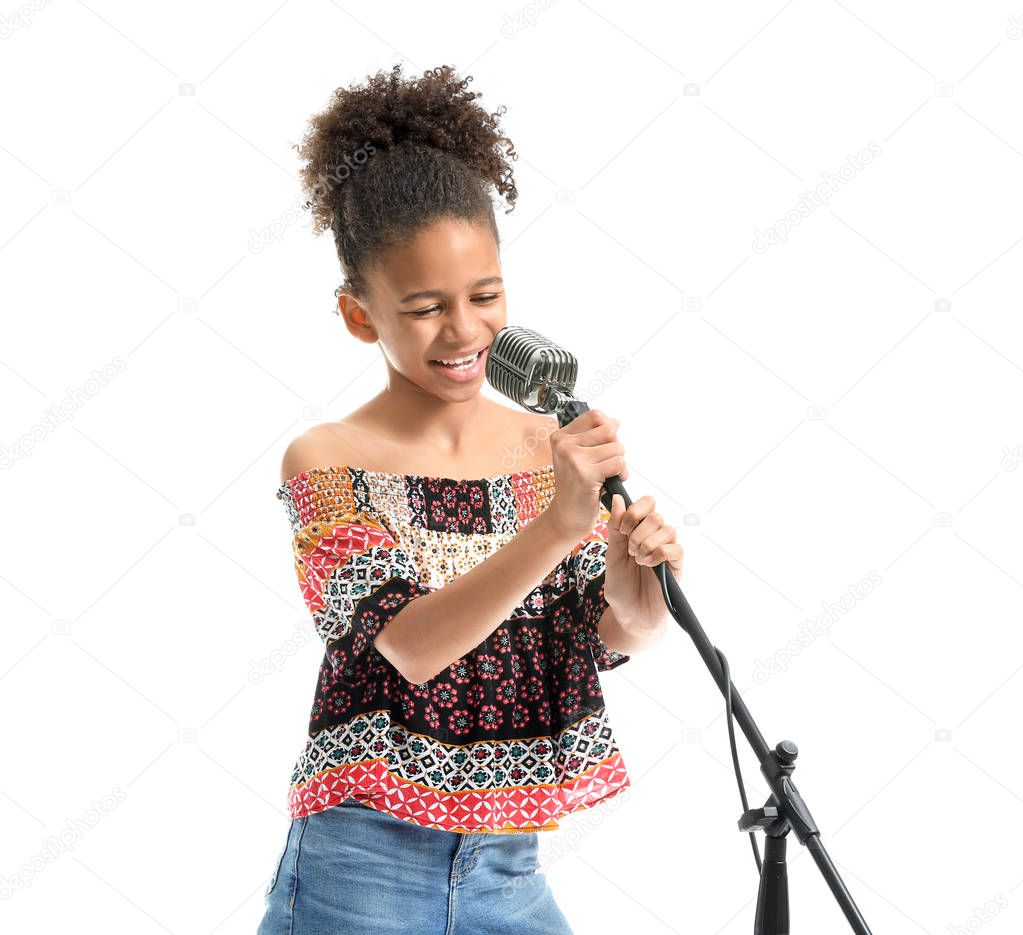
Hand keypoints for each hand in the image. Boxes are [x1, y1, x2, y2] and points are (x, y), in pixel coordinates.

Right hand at [546, 409, 628, 540]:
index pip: (595, 416)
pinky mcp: (586, 474)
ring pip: (616, 447)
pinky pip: (618, 463)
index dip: (607, 428)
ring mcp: (574, 459)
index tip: (604, 444)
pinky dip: (620, 474)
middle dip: (615, 448)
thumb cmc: (575, 486)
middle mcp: (564, 445)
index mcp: (560, 437)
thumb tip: (614, 421)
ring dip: (618, 463)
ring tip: (606, 475)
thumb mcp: (577, 456)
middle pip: (609, 430)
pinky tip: (609, 482)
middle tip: (605, 464)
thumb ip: (593, 436)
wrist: (566, 515)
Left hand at [604, 492, 682, 629]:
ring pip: (667, 530)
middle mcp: (655, 538)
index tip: (623, 529)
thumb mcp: (612, 554)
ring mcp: (667, 551)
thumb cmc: (621, 586)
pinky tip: (649, 565)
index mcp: (639, 531)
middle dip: (638, 532)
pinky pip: (676, 549)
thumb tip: (618, 499)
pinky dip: (660, 554)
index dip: (635, 511)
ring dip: (648, 544)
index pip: (647, 504)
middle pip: (656, 516)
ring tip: (638, 560)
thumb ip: (615, 527)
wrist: (629, 614)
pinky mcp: (676, 566)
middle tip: (631, 551)